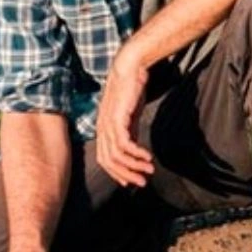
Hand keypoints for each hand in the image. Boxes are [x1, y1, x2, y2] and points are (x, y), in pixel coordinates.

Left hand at [96, 43, 153, 186]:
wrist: (131, 68)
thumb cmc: (132, 88)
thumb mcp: (131, 114)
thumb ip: (131, 130)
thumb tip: (135, 147)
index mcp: (104, 128)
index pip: (105, 158)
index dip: (117, 172)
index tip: (132, 180)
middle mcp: (102, 129)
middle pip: (108, 161)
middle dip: (125, 175)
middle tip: (142, 183)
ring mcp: (108, 124)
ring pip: (116, 156)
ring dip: (133, 166)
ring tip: (149, 170)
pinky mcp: (117, 119)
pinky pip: (124, 145)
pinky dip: (136, 154)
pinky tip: (148, 157)